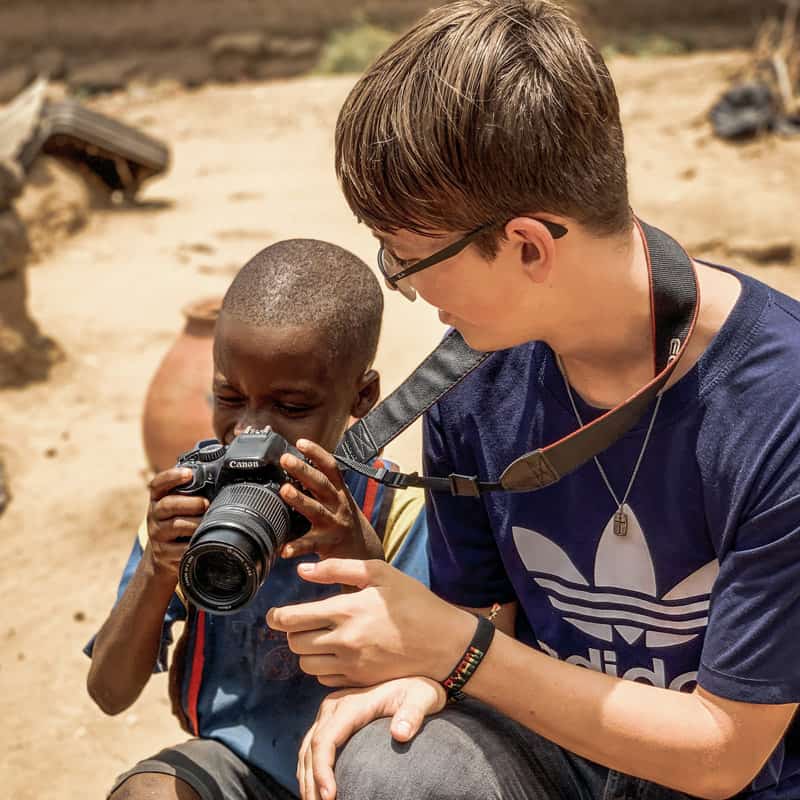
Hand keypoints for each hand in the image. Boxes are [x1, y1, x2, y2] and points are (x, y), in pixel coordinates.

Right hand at [145, 468, 207, 580]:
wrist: (165, 555)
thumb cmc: (179, 521)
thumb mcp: (180, 504)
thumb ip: (191, 491)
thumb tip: (218, 478)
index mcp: (158, 498)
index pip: (158, 484)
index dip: (172, 477)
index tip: (189, 473)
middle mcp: (154, 515)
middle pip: (167, 505)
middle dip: (189, 503)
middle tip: (206, 503)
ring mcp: (157, 534)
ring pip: (175, 526)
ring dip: (194, 523)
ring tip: (207, 522)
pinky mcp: (163, 553)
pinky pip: (179, 548)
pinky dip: (193, 544)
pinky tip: (201, 540)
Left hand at [267, 559, 475, 685]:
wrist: (444, 642)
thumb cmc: (414, 601)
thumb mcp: (380, 573)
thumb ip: (338, 568)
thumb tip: (302, 571)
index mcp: (346, 610)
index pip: (294, 619)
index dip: (277, 617)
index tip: (273, 614)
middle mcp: (344, 640)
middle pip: (295, 643)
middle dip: (291, 632)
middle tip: (301, 622)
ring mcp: (352, 665)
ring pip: (307, 665)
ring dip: (306, 651)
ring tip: (318, 637)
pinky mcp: (361, 681)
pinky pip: (325, 680)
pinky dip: (323, 668)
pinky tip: (336, 653)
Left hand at [279, 439, 382, 561]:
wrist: (364, 551)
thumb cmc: (345, 521)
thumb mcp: (340, 498)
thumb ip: (322, 485)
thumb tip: (297, 467)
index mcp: (339, 491)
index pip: (329, 467)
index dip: (316, 453)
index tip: (300, 442)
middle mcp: (337, 505)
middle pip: (320, 484)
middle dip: (303, 470)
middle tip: (285, 459)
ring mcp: (332, 524)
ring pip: (315, 510)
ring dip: (300, 499)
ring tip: (284, 491)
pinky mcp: (326, 544)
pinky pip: (310, 544)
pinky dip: (296, 547)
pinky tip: (284, 549)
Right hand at [298, 677, 445, 799]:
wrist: (414, 681)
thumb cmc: (418, 692)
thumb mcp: (422, 699)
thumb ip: (412, 714)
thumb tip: (401, 734)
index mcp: (351, 704)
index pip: (325, 739)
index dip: (322, 770)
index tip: (330, 797)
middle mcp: (335, 706)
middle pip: (311, 748)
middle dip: (312, 783)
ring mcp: (331, 713)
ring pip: (307, 749)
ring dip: (308, 779)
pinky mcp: (333, 721)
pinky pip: (313, 747)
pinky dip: (310, 770)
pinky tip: (317, 789)